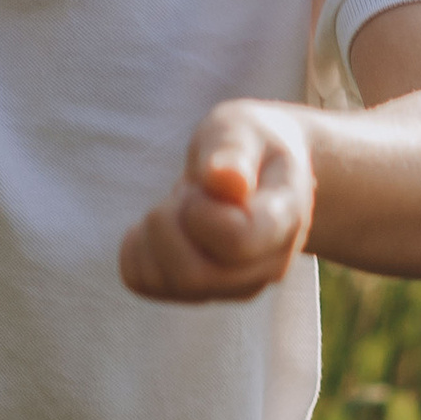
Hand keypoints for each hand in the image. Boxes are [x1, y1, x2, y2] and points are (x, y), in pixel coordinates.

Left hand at [119, 100, 317, 302]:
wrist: (261, 171)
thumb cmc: (251, 145)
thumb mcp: (244, 128)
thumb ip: (234, 150)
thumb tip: (227, 180)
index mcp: (284, 221)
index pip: (236, 241)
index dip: (200, 211)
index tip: (206, 182)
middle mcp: (265, 267)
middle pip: (195, 274)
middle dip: (169, 223)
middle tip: (187, 190)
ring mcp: (233, 287)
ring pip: (170, 283)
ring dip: (154, 234)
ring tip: (179, 206)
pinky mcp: (197, 292)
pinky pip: (144, 282)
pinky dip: (135, 249)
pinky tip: (158, 226)